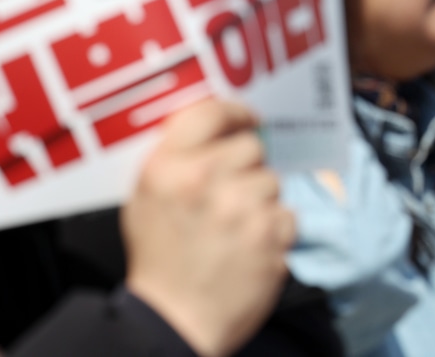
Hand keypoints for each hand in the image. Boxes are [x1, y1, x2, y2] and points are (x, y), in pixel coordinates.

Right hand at [122, 99, 293, 356]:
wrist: (173, 321)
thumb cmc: (160, 258)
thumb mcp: (146, 198)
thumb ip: (178, 156)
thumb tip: (222, 121)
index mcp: (166, 166)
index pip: (211, 112)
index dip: (236, 112)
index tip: (249, 119)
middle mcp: (202, 179)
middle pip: (252, 145)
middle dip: (247, 167)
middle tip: (231, 194)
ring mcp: (239, 207)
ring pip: (272, 180)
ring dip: (261, 201)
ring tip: (234, 228)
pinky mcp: (269, 234)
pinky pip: (288, 213)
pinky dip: (275, 231)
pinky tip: (250, 247)